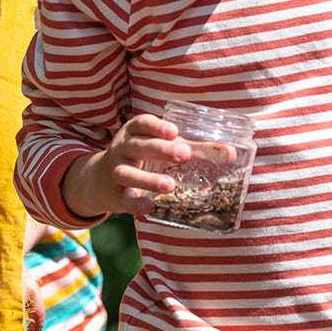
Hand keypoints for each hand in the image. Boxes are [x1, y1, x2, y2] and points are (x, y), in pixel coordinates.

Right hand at [62, 113, 190, 218]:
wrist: (102, 180)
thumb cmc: (142, 158)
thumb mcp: (160, 147)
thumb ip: (193, 148)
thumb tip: (229, 153)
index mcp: (133, 132)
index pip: (142, 124)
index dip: (157, 127)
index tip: (175, 132)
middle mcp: (122, 149)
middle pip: (138, 146)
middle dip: (161, 149)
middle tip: (184, 154)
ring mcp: (116, 171)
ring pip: (128, 173)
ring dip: (148, 179)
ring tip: (169, 185)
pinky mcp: (116, 194)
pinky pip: (125, 199)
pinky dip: (136, 204)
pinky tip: (150, 206)